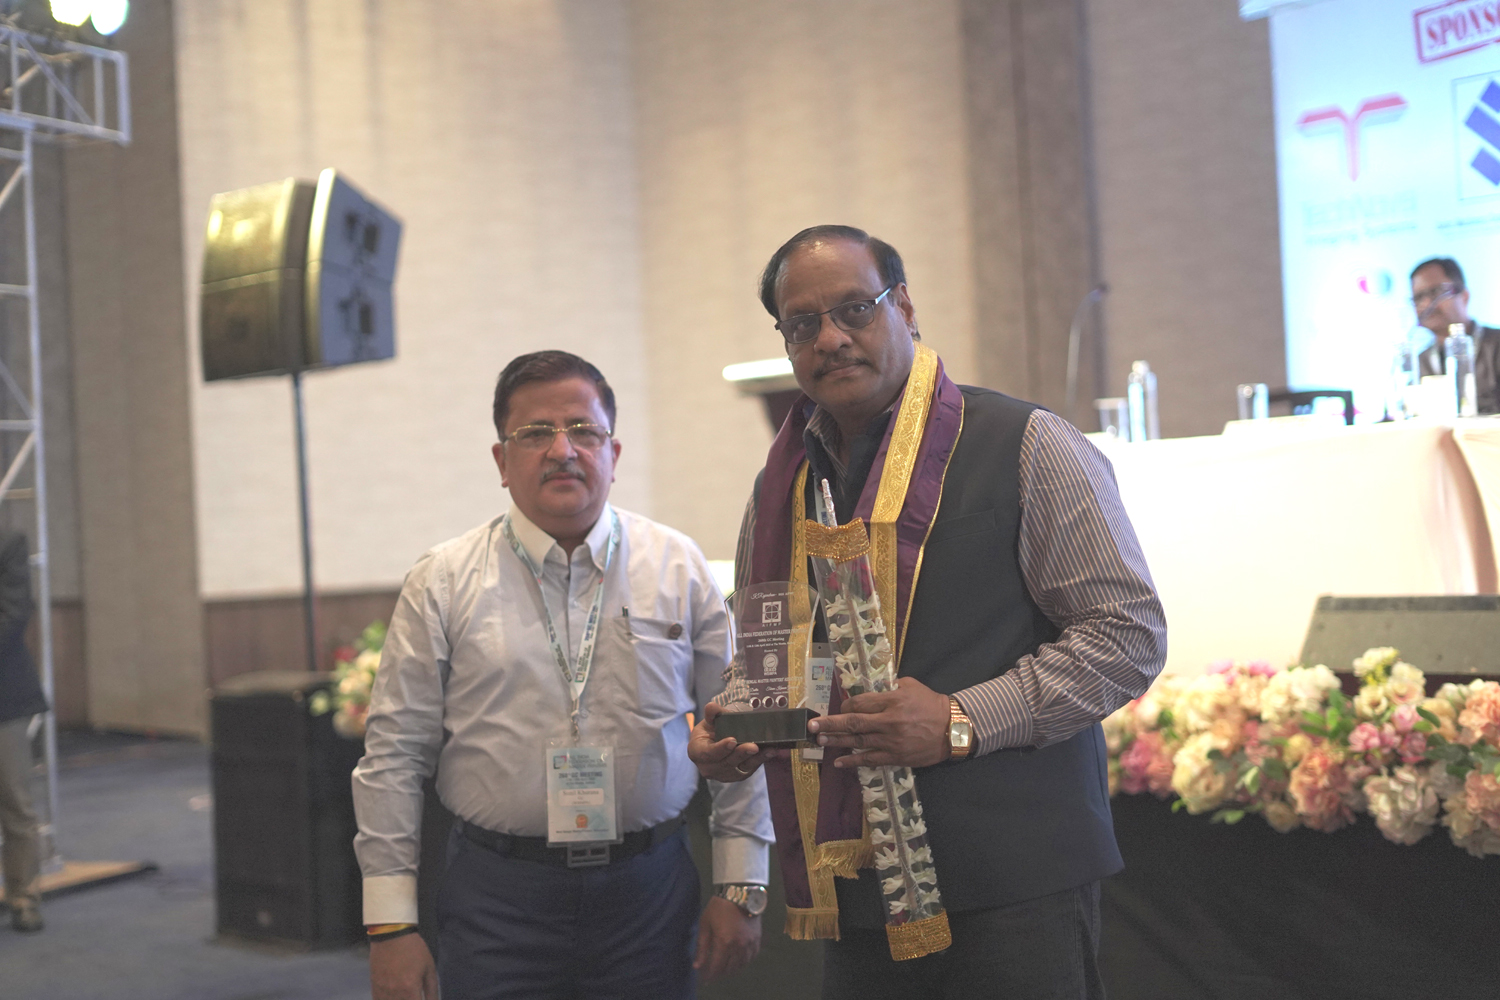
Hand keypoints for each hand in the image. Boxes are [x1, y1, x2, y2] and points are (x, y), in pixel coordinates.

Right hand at [370, 932, 438, 999]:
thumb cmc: (414, 949)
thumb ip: (432, 990)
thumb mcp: (429, 967)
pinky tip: (395, 996)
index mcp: (410, 989)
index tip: (421, 998)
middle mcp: (395, 994)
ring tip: (406, 994)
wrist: (391, 935)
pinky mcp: (374, 988)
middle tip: (415, 995)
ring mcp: (382, 992)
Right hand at [688, 703, 778, 780]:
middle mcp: (708, 767)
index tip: (732, 740)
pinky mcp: (737, 776)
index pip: (708, 753)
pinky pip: (749, 769)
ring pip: (739, 767)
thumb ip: (712, 714)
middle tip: (754, 746)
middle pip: (725, 762)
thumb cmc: (711, 730)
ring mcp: (722, 774)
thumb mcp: (710, 721)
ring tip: (768, 750)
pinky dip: (760, 761)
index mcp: (696, 752)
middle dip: (741, 754)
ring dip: (755, 759)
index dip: (720, 748)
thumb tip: (711, 707)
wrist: (716, 741)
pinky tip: (770, 752)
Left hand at [694, 894, 761, 981]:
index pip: (716, 967)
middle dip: (720, 973)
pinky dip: (744, 963)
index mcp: (724, 942)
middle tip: (713, 974)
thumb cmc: (718, 907)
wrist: (739, 893)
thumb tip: (697, 966)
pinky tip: (738, 961)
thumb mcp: (705, 925)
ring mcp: (749, 943)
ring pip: (741, 965)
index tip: (705, 979)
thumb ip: (702, 947)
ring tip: (725, 969)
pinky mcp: (757, 939)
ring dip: (732, 970)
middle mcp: (738, 946)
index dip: (710, 976)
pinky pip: (752, 957)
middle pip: (729, 968)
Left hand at [807, 676, 951, 767]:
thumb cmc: (932, 704)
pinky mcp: (896, 757)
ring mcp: (891, 741)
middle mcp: (888, 721)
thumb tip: (871, 691)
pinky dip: (853, 761)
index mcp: (892, 701)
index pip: (860, 703)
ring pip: (858, 742)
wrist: (954, 729)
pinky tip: (839, 762)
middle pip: (853, 722)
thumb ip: (890, 687)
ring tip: (820, 741)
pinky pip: (870, 760)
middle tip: (811, 726)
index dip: (846, 705)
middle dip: (830, 724)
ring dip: (837, 742)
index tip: (840, 707)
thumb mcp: (911, 686)